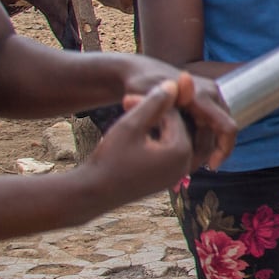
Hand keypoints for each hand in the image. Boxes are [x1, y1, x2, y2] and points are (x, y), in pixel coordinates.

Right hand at [84, 79, 193, 194]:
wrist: (92, 194)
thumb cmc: (109, 158)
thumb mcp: (131, 125)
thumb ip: (153, 103)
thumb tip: (173, 84)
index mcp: (181, 151)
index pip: (172, 114)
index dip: (148, 104)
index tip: (126, 100)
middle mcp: (185, 165)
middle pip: (175, 126)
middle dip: (153, 114)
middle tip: (126, 104)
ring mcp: (177, 175)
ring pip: (171, 138)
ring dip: (153, 126)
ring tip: (129, 117)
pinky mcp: (166, 180)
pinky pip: (167, 152)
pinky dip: (154, 140)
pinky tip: (135, 135)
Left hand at [118, 58, 236, 169]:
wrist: (142, 71)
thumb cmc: (140, 87)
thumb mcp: (145, 98)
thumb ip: (161, 104)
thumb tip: (174, 107)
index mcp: (202, 95)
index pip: (228, 128)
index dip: (224, 151)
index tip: (211, 167)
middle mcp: (213, 93)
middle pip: (222, 133)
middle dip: (209, 153)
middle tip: (188, 170)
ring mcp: (213, 96)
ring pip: (217, 131)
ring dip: (205, 148)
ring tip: (184, 162)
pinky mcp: (209, 102)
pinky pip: (213, 125)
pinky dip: (201, 140)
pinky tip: (184, 151)